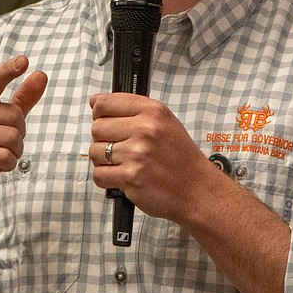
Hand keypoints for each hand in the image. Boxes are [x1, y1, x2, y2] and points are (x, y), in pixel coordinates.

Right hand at [0, 56, 47, 214]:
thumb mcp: (0, 125)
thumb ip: (21, 101)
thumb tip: (41, 74)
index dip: (9, 70)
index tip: (24, 61)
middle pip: (15, 117)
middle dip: (18, 136)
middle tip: (1, 147)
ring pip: (12, 138)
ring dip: (14, 153)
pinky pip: (5, 157)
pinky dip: (8, 165)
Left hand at [88, 92, 214, 222]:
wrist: (197, 189)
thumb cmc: (180, 158)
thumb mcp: (165, 122)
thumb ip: (134, 110)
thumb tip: (96, 103)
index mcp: (152, 111)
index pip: (105, 103)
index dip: (98, 112)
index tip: (102, 119)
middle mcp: (145, 130)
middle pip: (97, 128)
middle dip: (103, 139)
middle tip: (119, 147)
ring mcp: (137, 154)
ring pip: (95, 152)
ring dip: (103, 160)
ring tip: (122, 163)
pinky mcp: (131, 177)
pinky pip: (99, 175)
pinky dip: (106, 178)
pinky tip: (122, 176)